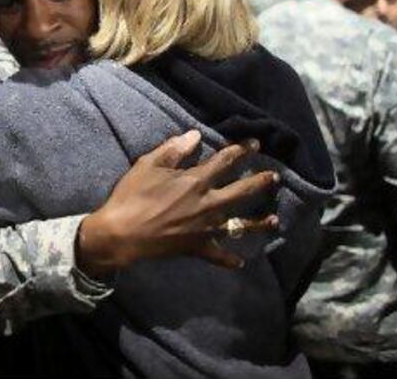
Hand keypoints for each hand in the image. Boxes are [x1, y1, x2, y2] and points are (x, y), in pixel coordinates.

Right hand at [76, 130, 278, 276]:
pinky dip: (229, 259)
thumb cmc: (133, 196)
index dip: (242, 151)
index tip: (256, 145)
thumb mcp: (148, 165)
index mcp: (196, 181)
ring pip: (239, 226)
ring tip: (275, 220)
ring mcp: (205, 229)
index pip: (226, 161)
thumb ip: (174, 150)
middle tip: (275, 177)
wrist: (122, 234)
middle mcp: (208, 204)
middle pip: (242, 192)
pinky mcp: (197, 248)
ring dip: (259, 223)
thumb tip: (196, 135)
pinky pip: (217, 255)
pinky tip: (240, 261)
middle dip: (260, 183)